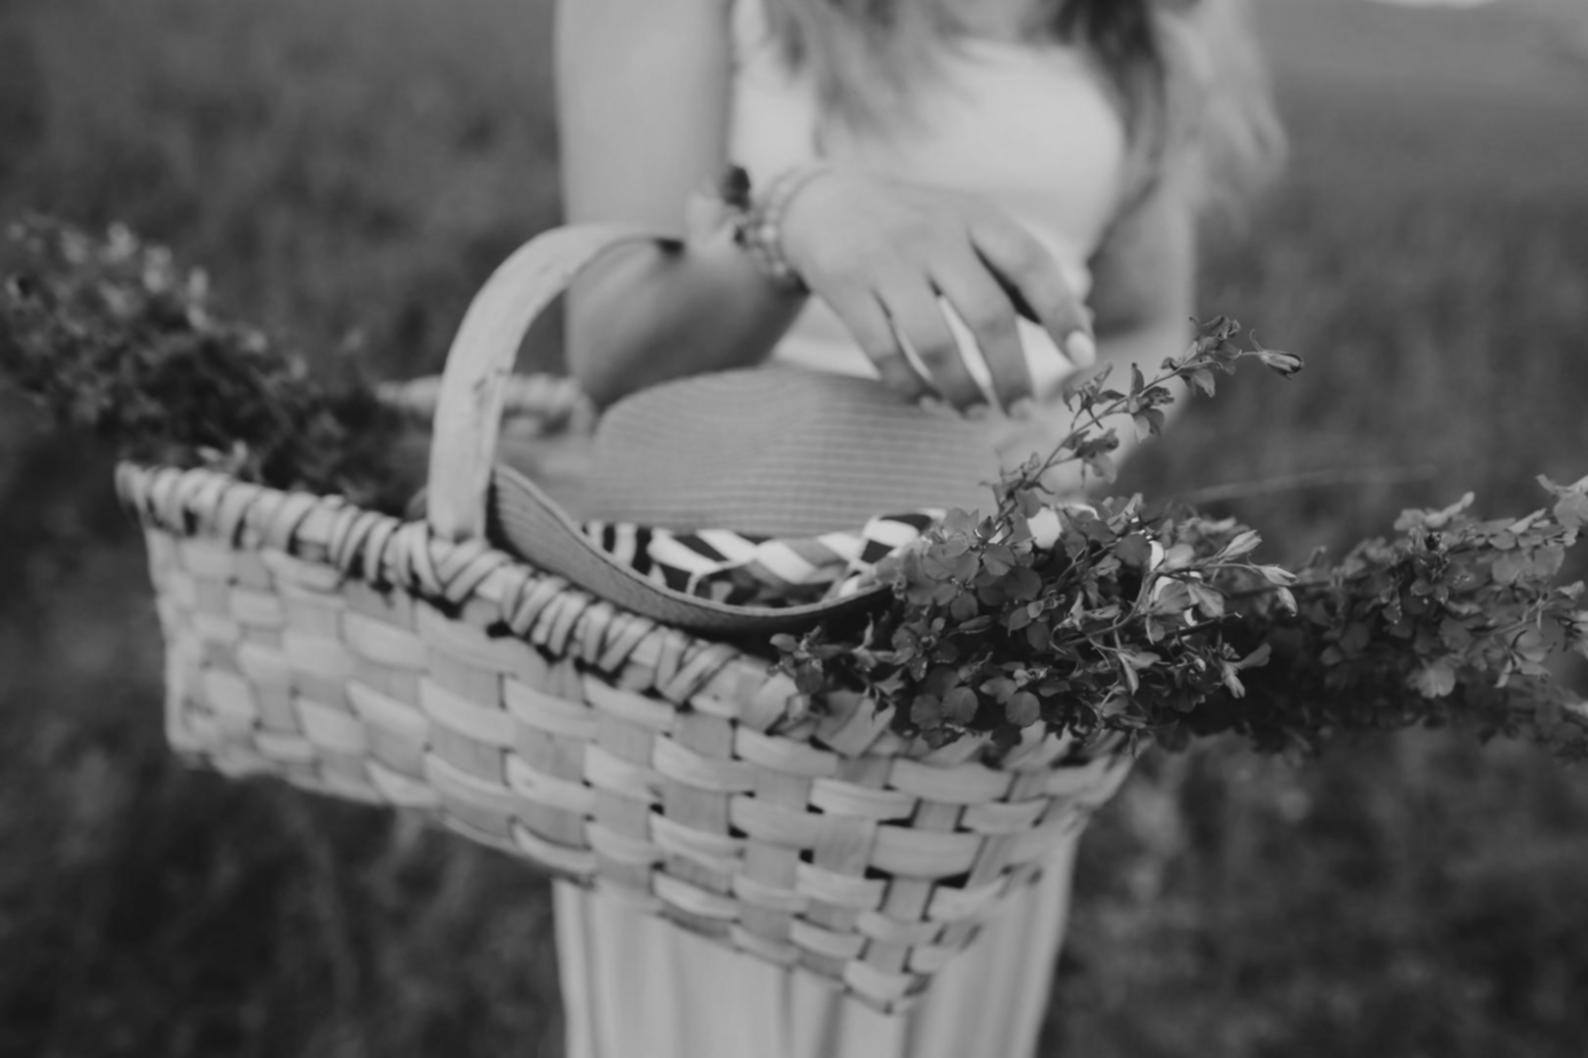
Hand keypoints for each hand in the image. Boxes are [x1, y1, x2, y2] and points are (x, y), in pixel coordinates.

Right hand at [776, 170, 1096, 413]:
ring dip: (961, 390)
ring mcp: (887, 262)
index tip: (1082, 356)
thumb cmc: (918, 229)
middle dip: (1011, 372)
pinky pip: (883, 352)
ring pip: (933, 342)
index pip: (1030, 263)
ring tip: (975, 414)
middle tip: (1022, 411)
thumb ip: (1021, 277)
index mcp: (975, 217)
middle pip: (987, 313)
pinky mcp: (846, 288)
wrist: (823, 205)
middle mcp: (934, 235)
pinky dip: (910, 387)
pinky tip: (927, 402)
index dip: (1061, 311)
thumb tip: (1084, 330)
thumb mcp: (970, 231)